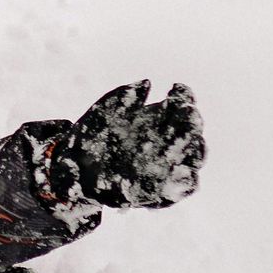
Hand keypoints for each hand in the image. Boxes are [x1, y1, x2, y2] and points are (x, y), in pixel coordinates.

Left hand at [73, 81, 203, 209]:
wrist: (75, 170)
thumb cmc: (90, 136)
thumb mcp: (103, 112)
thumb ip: (124, 97)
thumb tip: (147, 83)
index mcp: (157, 116)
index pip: (181, 102)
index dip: (183, 95)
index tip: (176, 90)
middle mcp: (167, 139)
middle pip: (194, 129)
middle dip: (192, 122)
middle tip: (186, 115)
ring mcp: (169, 164)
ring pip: (196, 157)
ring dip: (195, 151)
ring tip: (180, 145)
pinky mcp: (164, 189)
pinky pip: (186, 187)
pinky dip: (186, 180)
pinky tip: (175, 172)